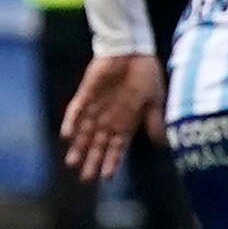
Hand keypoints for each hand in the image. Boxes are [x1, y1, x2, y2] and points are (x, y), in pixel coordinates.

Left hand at [60, 53, 165, 182]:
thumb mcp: (154, 100)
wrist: (134, 50)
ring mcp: (96, 106)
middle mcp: (109, 117)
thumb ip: (154, 120)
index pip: (116, 146)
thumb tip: (161, 142)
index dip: (111, 161)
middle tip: (85, 178)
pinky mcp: (86, 93)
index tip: (107, 177)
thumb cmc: (145, 74)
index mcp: (125, 121)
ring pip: (84, 131)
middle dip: (92, 160)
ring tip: (72, 163)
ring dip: (78, 146)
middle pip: (98, 143)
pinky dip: (71, 122)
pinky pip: (76, 109)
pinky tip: (66, 135)